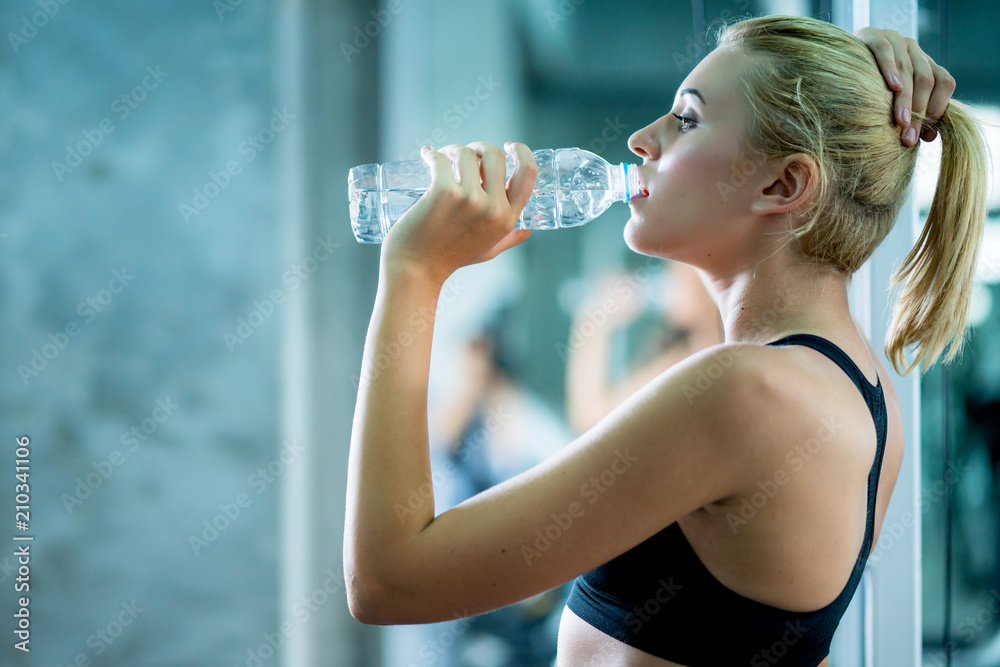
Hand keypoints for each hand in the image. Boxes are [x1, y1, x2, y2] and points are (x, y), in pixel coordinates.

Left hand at [380, 141, 536, 286]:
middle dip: (479, 147)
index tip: (509, 145)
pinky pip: (440, 159)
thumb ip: (511, 238)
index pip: (528, 174)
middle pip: (496, 155)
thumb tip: (529, 228)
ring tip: (442, 158)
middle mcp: (493, 208)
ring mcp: (469, 199)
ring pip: (466, 153)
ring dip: (452, 150)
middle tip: (464, 153)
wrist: (415, 269)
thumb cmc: (449, 259)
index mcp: (507, 219)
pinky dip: (431, 153)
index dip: (523, 152)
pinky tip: (427, 155)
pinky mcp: (443, 192)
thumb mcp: (489, 250)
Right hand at [856, 27, 956, 145]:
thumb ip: (913, 112)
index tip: (924, 136)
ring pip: (908, 69)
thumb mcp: (893, 99)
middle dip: (919, 111)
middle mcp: (915, 50)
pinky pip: (885, 51)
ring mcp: (896, 39)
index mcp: (925, 63)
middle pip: (926, 80)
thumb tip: (929, 138)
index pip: (944, 82)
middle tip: (908, 137)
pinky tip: (892, 87)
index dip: (938, 108)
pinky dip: (890, 69)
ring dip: (906, 99)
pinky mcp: (874, 35)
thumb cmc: (867, 86)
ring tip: (901, 122)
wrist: (837, 59)